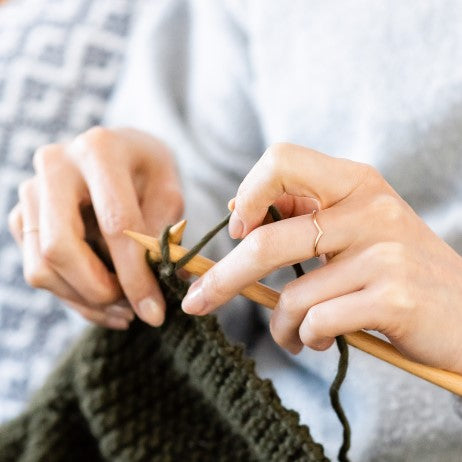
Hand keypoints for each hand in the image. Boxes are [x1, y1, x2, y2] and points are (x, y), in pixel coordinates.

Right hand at [8, 127, 182, 328]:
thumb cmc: (148, 172)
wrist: (120, 153)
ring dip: (84, 301)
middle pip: (59, 248)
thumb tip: (162, 285)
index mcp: (100, 150)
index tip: (154, 312)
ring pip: (41, 267)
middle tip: (132, 309)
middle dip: (98, 291)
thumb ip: (164, 236)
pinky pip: (37, 270)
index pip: (115, 224)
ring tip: (124, 308)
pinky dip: (72, 296)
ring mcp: (31, 191)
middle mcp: (55, 166)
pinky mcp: (22, 216)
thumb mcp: (170, 193)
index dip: (135, 276)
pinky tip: (104, 299)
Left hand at [181, 143, 461, 372]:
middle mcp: (370, 209)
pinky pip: (317, 321)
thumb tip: (241, 212)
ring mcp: (384, 253)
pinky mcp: (394, 298)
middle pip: (268, 240)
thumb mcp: (358, 227)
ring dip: (280, 326)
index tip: (239, 230)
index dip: (249, 193)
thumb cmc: (399, 271)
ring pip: (292, 295)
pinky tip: (319, 341)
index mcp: (356, 182)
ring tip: (292, 335)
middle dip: (223, 278)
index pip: (281, 160)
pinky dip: (306, 338)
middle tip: (198, 302)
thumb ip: (305, 213)